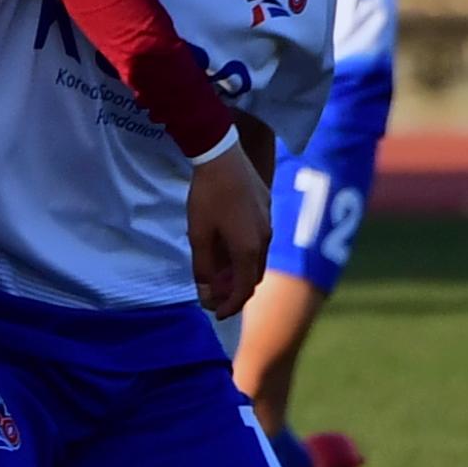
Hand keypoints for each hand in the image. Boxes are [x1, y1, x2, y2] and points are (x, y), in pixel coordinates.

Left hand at [186, 144, 269, 314]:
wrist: (222, 154)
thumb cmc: (207, 197)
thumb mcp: (199, 236)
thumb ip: (204, 268)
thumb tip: (206, 293)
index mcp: (249, 250)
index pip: (243, 291)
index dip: (229, 306)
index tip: (215, 312)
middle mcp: (265, 239)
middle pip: (253, 276)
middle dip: (235, 290)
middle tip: (214, 292)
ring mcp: (268, 221)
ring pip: (257, 257)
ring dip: (240, 269)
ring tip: (218, 269)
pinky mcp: (266, 206)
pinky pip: (259, 238)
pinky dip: (245, 250)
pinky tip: (227, 241)